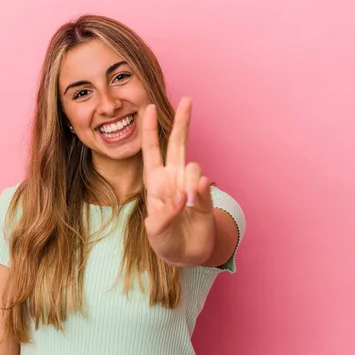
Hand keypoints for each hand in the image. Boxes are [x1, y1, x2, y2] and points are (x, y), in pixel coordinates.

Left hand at [140, 97, 215, 266]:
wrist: (186, 255)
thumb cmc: (164, 241)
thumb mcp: (155, 232)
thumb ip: (164, 215)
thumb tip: (182, 197)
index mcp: (155, 182)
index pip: (151, 151)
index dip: (149, 130)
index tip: (148, 107)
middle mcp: (174, 178)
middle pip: (178, 144)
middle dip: (182, 121)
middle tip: (188, 99)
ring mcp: (191, 186)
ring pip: (193, 167)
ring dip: (188, 185)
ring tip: (184, 207)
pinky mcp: (205, 196)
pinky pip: (205, 185)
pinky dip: (200, 192)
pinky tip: (194, 202)